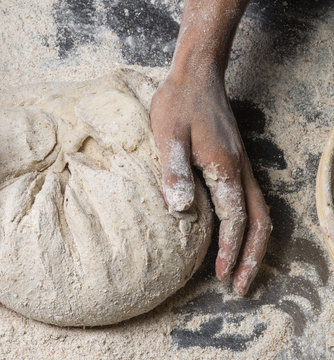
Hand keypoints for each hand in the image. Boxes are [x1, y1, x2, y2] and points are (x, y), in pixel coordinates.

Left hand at [149, 71, 271, 294]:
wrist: (196, 76)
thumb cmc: (178, 104)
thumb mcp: (167, 134)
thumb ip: (174, 170)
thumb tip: (181, 210)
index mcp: (224, 168)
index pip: (234, 219)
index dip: (229, 250)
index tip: (221, 276)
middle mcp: (240, 170)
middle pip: (259, 223)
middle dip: (251, 258)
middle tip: (240, 288)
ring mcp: (242, 166)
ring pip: (260, 213)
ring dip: (253, 245)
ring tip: (241, 271)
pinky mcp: (235, 162)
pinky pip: (251, 201)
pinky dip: (249, 226)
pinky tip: (236, 235)